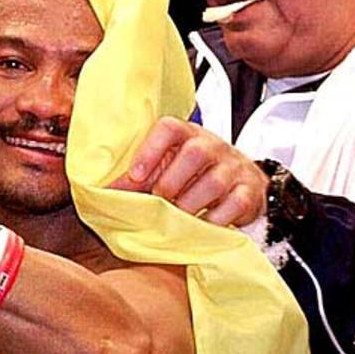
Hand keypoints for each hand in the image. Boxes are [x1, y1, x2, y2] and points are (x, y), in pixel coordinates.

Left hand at [110, 116, 269, 226]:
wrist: (242, 183)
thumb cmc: (196, 175)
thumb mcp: (168, 169)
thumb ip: (140, 178)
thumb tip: (105, 191)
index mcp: (188, 135)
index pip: (170, 128)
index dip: (150, 149)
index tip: (135, 175)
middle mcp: (213, 146)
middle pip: (195, 153)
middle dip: (171, 182)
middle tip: (160, 200)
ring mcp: (234, 168)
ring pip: (214, 181)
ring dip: (191, 202)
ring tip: (178, 215)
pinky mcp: (249, 192)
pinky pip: (235, 203)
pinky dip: (215, 218)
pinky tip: (202, 224)